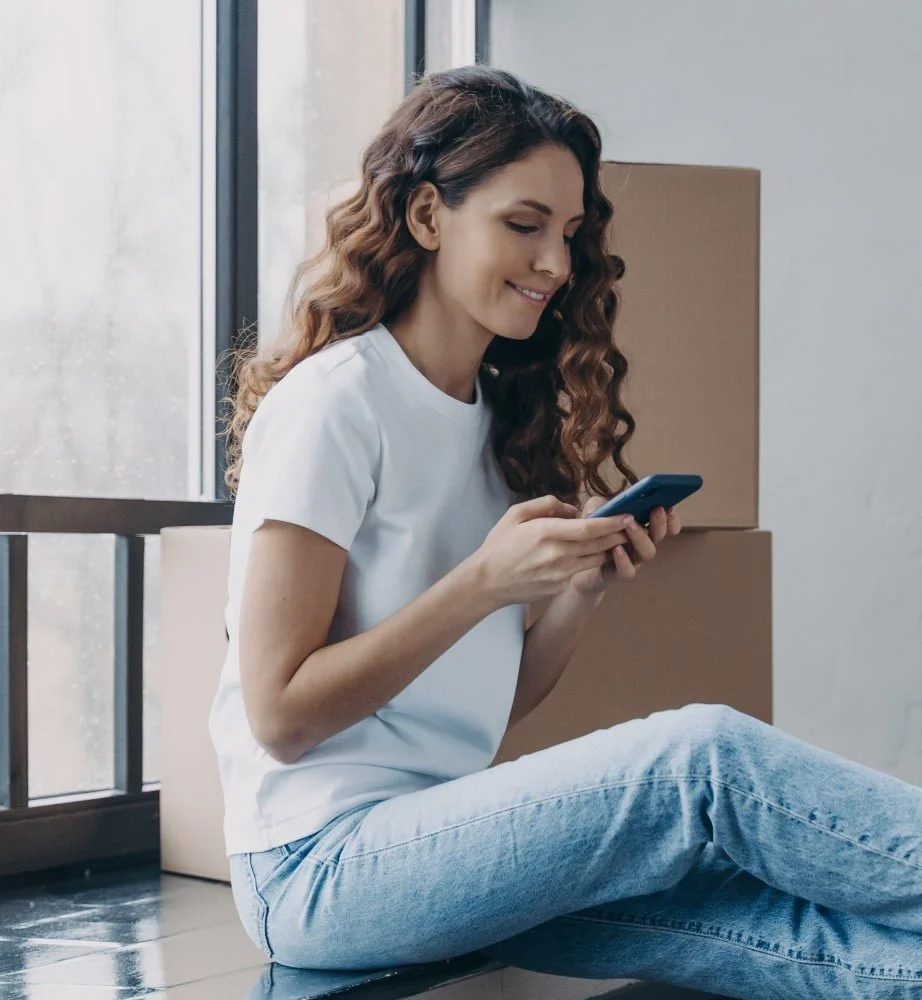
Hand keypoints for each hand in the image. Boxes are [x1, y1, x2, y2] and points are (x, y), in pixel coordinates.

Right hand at [473, 495, 635, 607]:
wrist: (487, 581)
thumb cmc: (500, 545)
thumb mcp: (516, 514)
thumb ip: (547, 504)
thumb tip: (573, 509)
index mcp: (545, 532)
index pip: (588, 527)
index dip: (612, 522)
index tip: (627, 515)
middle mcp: (556, 554)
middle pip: (599, 544)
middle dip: (619, 534)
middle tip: (633, 526)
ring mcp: (559, 573)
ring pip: (596, 559)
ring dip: (610, 549)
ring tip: (620, 538)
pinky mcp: (559, 587)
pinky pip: (582, 570)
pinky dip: (592, 561)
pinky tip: (597, 554)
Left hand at [567, 500, 682, 595]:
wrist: (578, 564)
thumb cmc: (592, 534)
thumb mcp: (594, 513)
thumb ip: (600, 504)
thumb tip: (608, 501)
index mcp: (642, 529)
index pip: (666, 525)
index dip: (671, 518)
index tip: (670, 506)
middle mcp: (641, 545)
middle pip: (659, 536)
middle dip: (660, 523)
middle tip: (657, 509)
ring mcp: (632, 561)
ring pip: (647, 552)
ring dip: (641, 537)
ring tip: (631, 525)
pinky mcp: (618, 574)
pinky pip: (627, 570)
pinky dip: (624, 560)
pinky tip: (617, 549)